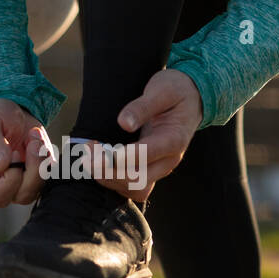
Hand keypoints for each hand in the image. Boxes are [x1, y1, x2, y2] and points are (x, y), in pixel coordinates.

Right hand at [0, 98, 55, 206]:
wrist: (10, 110)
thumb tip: (2, 166)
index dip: (10, 181)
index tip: (15, 154)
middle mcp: (2, 182)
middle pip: (22, 196)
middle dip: (32, 170)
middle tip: (32, 143)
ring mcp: (22, 179)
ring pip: (38, 188)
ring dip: (42, 161)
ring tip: (35, 135)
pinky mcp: (38, 171)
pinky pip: (50, 174)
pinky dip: (48, 155)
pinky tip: (37, 136)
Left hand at [93, 69, 202, 202]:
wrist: (192, 98)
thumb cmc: (175, 91)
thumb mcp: (162, 89)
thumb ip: (143, 106)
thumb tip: (124, 123)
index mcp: (173, 139)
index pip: (145, 155)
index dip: (118, 158)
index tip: (95, 152)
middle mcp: (168, 159)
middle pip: (138, 179)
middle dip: (107, 169)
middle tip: (86, 150)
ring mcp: (160, 167)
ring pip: (133, 188)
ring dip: (107, 177)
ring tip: (88, 156)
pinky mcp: (151, 169)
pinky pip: (131, 186)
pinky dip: (112, 179)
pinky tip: (97, 162)